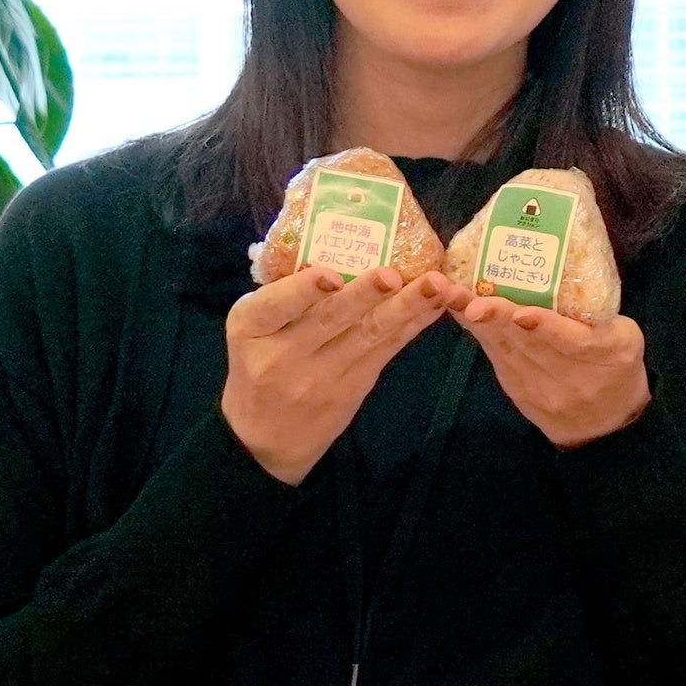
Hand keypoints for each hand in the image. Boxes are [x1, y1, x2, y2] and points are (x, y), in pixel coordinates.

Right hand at [221, 264, 458, 485]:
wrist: (263, 439)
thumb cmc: (258, 366)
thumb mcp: (251, 333)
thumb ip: (281, 298)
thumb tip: (328, 245)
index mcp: (250, 329)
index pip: (274, 307)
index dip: (302, 291)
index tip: (329, 275)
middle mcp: (284, 354)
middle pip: (330, 320)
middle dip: (365, 295)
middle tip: (393, 273)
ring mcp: (321, 376)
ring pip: (368, 336)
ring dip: (405, 308)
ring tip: (434, 285)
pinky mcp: (353, 388)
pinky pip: (386, 351)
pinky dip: (412, 325)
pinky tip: (435, 305)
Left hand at [454, 289, 654, 448]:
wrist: (608, 425)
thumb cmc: (618, 367)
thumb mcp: (626, 337)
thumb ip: (598, 312)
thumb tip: (561, 274)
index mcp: (605, 354)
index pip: (571, 342)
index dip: (544, 327)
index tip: (521, 313)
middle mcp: (570, 377)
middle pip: (528, 344)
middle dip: (496, 317)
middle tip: (467, 297)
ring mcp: (541, 390)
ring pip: (506, 350)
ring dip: (477, 322)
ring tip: (451, 295)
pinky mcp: (519, 393)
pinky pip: (497, 359)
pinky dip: (480, 333)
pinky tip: (461, 311)